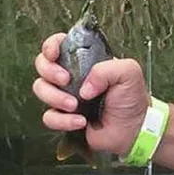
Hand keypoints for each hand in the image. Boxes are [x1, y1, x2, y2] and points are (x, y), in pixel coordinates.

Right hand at [32, 33, 150, 156]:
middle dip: (49, 71)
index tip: (54, 54)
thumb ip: (106, 69)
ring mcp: (66, 95)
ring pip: (41, 89)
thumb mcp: (129, 73)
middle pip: (42, 64)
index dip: (51, 46)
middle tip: (66, 80)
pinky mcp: (64, 116)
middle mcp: (73, 76)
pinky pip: (48, 116)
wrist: (132, 130)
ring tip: (75, 105)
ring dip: (55, 97)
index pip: (60, 44)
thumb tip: (84, 86)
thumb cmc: (132, 100)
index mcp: (86, 60)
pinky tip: (80, 121)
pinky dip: (62, 120)